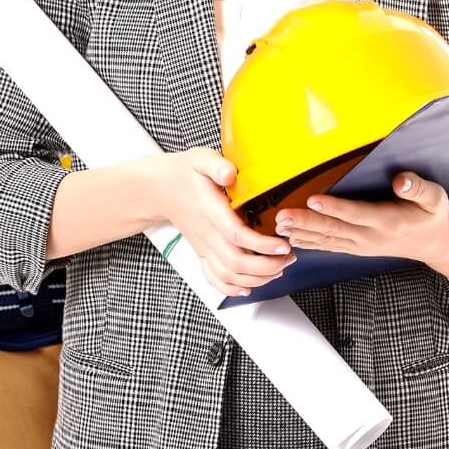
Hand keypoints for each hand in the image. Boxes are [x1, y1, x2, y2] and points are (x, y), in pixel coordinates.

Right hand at [155, 148, 296, 297]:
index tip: (283, 244)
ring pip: (229, 275)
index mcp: (210, 212)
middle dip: (267, 266)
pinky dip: (233, 288)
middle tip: (288, 256)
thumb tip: (231, 173)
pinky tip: (249, 286)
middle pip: (237, 263)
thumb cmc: (184, 174)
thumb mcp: (200, 159)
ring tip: (278, 268)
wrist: (159, 189)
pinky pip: (214, 279)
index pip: (237, 236)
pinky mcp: (202, 253)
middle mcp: (207, 234)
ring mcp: (204, 247)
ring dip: (257, 278)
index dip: (262, 245)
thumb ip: (216, 165)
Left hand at [275, 170, 448, 265]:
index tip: (313, 200)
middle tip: (283, 216)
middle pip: (334, 229)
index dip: (335, 208)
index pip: (357, 214)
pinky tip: (292, 238)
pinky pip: (329, 246)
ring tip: (279, 227)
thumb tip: (401, 181)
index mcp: (389, 222)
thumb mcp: (435, 199)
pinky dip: (310, 243)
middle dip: (306, 222)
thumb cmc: (432, 216)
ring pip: (327, 240)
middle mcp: (371, 237)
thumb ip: (418, 189)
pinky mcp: (355, 248)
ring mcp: (361, 245)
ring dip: (302, 233)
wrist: (433, 244)